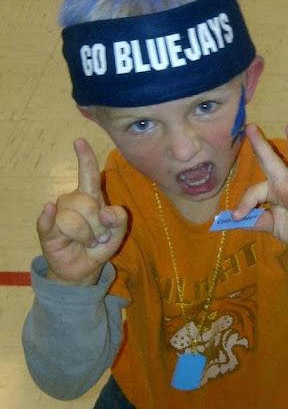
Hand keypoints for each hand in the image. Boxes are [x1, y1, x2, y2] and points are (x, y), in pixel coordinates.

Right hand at [36, 139, 127, 284]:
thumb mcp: (119, 231)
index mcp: (91, 196)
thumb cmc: (101, 244)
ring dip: (86, 235)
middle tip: (100, 237)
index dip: (85, 158)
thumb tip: (104, 213)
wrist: (85, 267)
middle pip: (87, 203)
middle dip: (99, 225)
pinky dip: (49, 218)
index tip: (80, 141)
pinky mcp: (47, 230)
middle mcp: (73, 200)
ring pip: (74, 219)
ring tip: (88, 242)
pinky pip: (50, 221)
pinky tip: (49, 211)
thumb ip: (120, 218)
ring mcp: (58, 214)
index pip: (87, 173)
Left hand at [233, 123, 287, 291]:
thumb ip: (256, 221)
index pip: (254, 191)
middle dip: (261, 145)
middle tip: (250, 127)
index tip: (235, 217)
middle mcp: (286, 184)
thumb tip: (236, 221)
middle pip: (271, 162)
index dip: (244, 204)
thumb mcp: (272, 225)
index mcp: (274, 189)